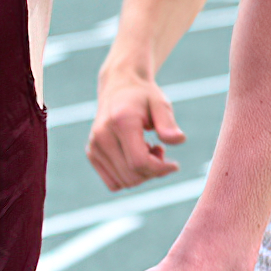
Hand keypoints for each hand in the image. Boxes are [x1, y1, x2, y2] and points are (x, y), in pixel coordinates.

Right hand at [87, 64, 186, 191]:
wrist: (119, 87)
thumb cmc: (143, 96)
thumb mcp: (160, 104)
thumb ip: (168, 123)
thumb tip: (178, 140)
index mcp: (121, 122)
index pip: (139, 162)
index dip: (160, 169)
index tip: (174, 164)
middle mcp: (102, 135)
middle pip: (132, 176)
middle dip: (153, 172)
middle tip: (160, 152)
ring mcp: (94, 146)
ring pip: (124, 182)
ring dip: (142, 175)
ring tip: (147, 151)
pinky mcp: (91, 153)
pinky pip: (113, 183)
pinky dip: (128, 177)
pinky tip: (135, 158)